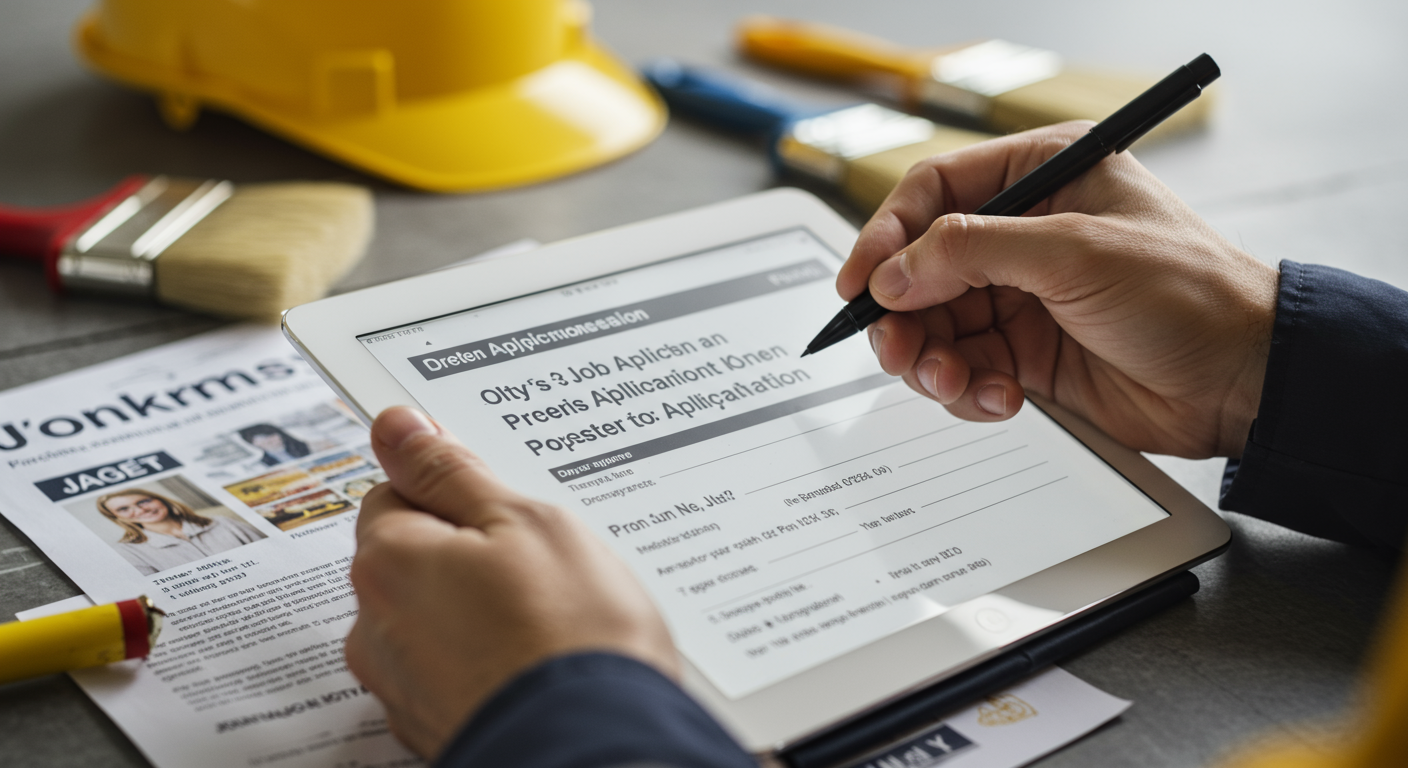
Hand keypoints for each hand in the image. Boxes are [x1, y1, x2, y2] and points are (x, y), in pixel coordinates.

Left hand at [345, 407, 676, 758]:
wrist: (600, 748)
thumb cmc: (571, 635)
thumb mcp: (524, 521)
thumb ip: (451, 472)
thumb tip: (397, 426)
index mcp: (390, 561)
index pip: (398, 493)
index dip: (458, 492)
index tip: (504, 505)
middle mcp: (376, 627)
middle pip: (414, 559)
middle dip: (468, 552)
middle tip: (541, 561)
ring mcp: (403, 685)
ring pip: (435, 618)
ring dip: (479, 610)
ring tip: (551, 616)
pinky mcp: (434, 726)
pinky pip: (454, 670)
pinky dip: (487, 659)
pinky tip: (539, 658)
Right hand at [838, 122, 1278, 458]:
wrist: (1243, 381)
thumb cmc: (1189, 293)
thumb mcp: (1073, 253)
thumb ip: (971, 253)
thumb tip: (893, 272)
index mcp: (1040, 177)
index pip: (933, 192)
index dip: (886, 235)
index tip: (860, 282)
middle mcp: (1024, 235)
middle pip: (921, 268)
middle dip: (903, 314)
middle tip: (898, 348)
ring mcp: (1022, 298)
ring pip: (935, 326)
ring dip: (931, 360)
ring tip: (953, 381)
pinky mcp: (1026, 356)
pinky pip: (966, 370)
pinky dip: (967, 391)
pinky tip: (1000, 400)